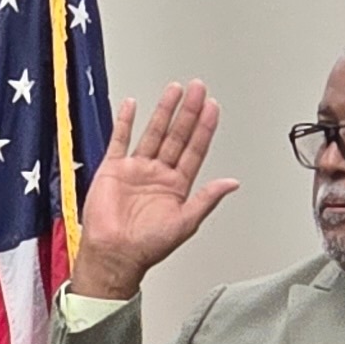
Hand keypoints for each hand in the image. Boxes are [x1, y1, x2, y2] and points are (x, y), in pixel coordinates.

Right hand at [64, 84, 241, 301]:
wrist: (113, 255)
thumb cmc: (146, 247)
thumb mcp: (185, 223)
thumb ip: (207, 199)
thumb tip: (231, 183)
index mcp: (176, 186)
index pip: (195, 150)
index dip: (204, 128)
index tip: (212, 108)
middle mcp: (158, 174)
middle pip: (176, 135)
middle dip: (188, 111)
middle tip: (198, 89)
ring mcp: (136, 169)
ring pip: (153, 132)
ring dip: (164, 111)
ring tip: (174, 90)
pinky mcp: (113, 169)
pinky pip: (120, 140)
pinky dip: (125, 122)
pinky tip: (133, 106)